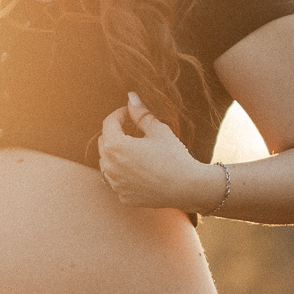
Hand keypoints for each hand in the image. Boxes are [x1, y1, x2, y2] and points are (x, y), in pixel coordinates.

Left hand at [97, 92, 215, 210]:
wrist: (189, 187)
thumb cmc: (174, 157)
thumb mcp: (158, 130)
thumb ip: (140, 114)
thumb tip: (131, 97)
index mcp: (115, 147)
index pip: (108, 123)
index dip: (120, 114)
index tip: (130, 112)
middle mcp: (109, 167)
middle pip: (104, 142)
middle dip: (116, 132)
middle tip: (132, 128)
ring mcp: (115, 184)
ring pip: (107, 162)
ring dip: (116, 153)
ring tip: (135, 148)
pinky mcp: (123, 196)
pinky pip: (116, 179)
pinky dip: (122, 172)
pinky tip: (138, 168)